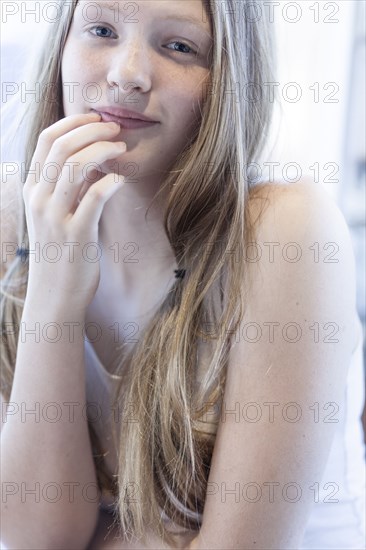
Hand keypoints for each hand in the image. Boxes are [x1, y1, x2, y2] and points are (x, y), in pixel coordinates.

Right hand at [22, 112, 125, 312]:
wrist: (56, 295)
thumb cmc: (61, 253)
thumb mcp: (54, 215)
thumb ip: (67, 187)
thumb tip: (92, 159)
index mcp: (32, 189)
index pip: (46, 140)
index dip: (72, 122)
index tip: (95, 118)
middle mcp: (38, 199)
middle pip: (61, 146)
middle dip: (91, 129)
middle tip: (115, 128)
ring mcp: (55, 217)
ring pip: (75, 165)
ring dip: (102, 149)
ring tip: (121, 147)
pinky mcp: (76, 234)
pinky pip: (94, 197)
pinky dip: (111, 181)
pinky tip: (121, 179)